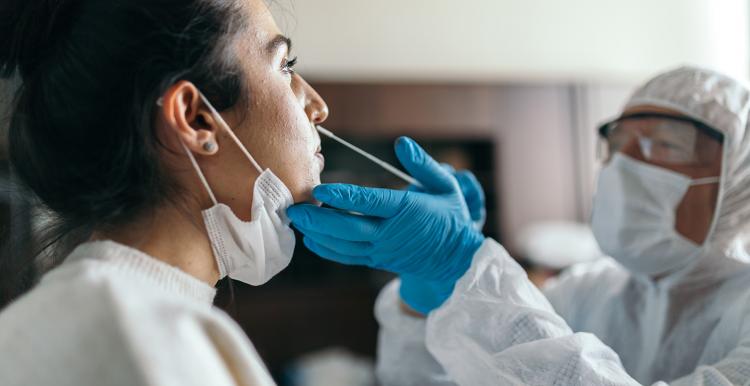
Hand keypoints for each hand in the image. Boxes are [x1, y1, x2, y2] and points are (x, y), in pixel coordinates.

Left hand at [287, 137, 484, 313]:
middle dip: (319, 219)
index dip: (343, 196)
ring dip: (319, 233)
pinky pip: (348, 257)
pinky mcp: (377, 260)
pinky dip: (328, 249)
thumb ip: (422, 164)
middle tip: (294, 209)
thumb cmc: (450, 216)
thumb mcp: (445, 185)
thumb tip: (401, 142)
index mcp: (406, 210)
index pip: (370, 202)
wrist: (455, 260)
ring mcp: (382, 250)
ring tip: (298, 220)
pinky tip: (312, 239)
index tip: (320, 190)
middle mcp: (390, 232)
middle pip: (349, 228)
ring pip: (344, 244)